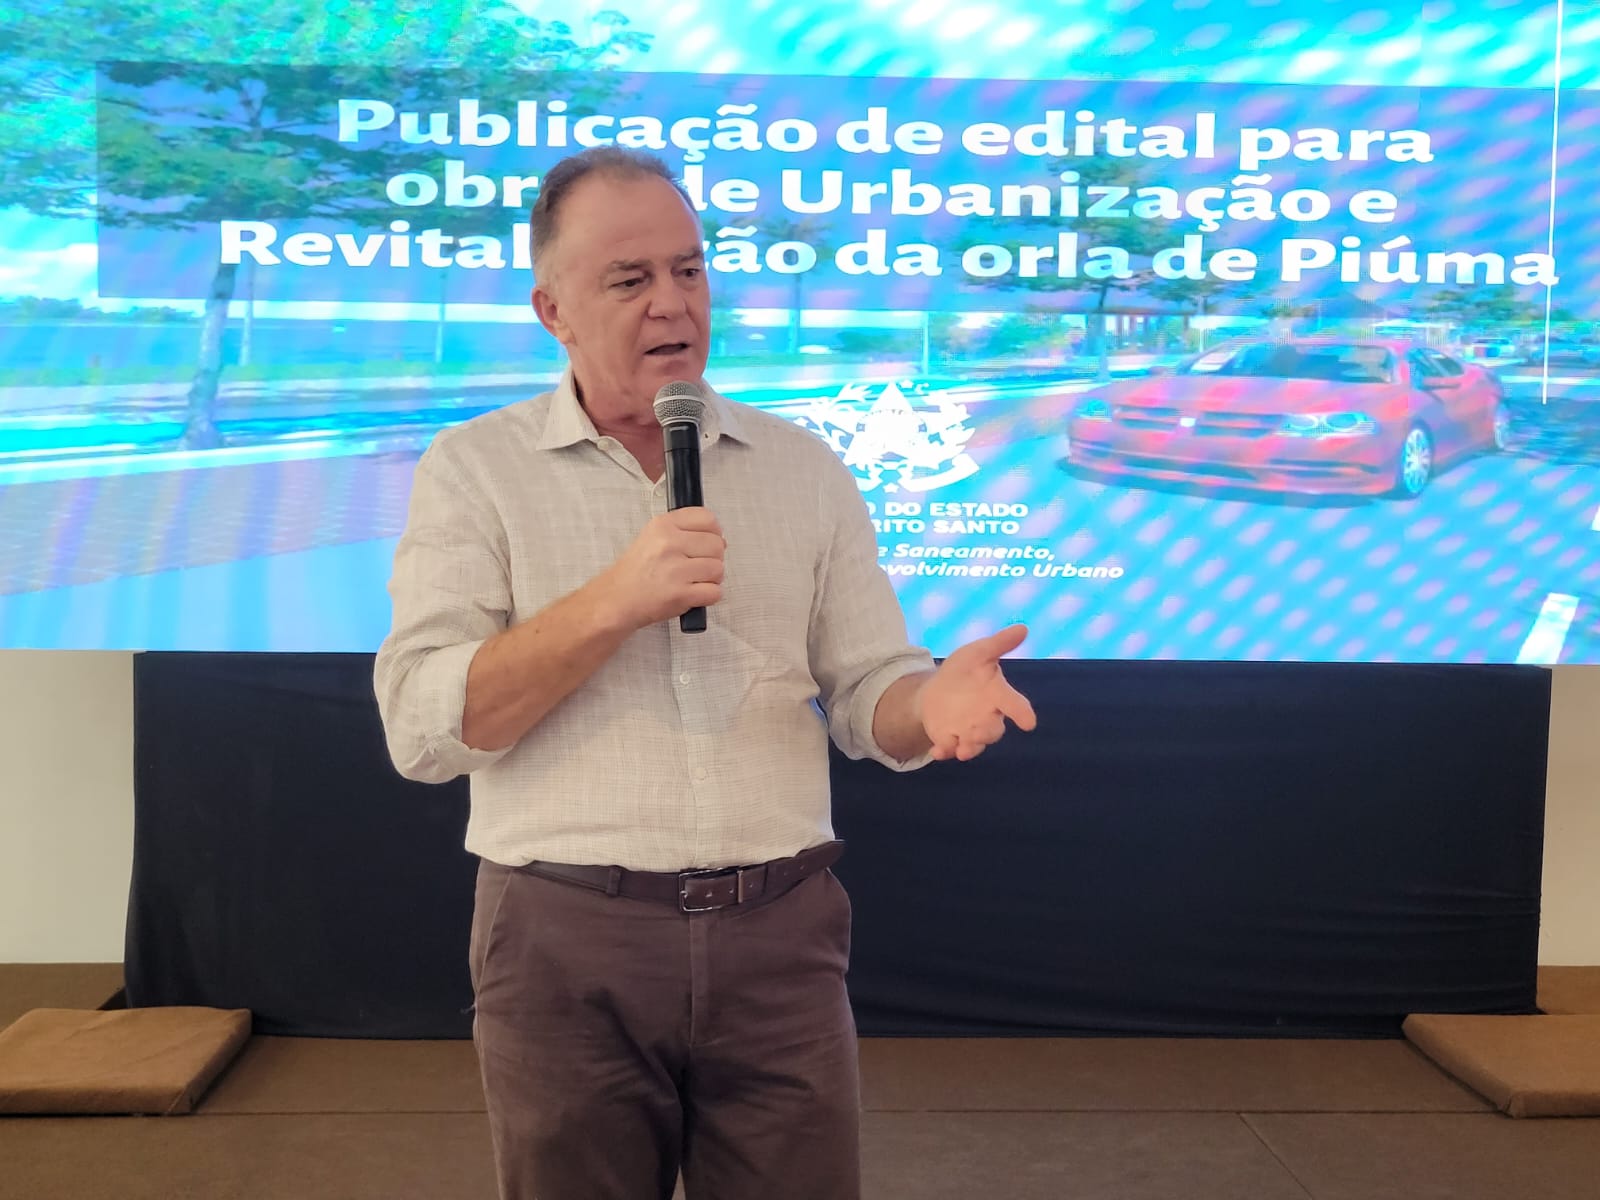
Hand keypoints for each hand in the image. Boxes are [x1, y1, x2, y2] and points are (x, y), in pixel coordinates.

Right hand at [600, 507, 724, 629]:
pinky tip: (693, 595)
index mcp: (663, 525)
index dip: (713, 533)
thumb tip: (719, 539)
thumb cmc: (636, 572)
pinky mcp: (680, 594)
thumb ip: (683, 532)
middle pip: (717, 545)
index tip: (706, 543)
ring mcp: (675, 569)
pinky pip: (714, 592)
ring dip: (711, 579)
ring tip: (693, 582)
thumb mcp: (652, 537)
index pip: (708, 518)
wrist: (615, 600)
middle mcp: (669, 543)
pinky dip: (708, 596)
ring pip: (718, 569)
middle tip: (696, 567)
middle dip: (713, 558)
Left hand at [917, 624, 1036, 761]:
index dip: (1023, 713)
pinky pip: (949, 750)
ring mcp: (969, 732)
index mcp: (998, 695)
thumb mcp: (977, 652)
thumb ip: (999, 644)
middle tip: (977, 732)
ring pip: (974, 745)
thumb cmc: (965, 670)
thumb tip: (1023, 628)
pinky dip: (944, 752)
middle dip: (987, 734)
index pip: (1015, 704)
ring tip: (961, 751)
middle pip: (994, 730)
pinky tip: (936, 751)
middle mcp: (987, 718)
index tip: (1029, 723)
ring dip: (969, 748)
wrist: (938, 689)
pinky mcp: (950, 740)